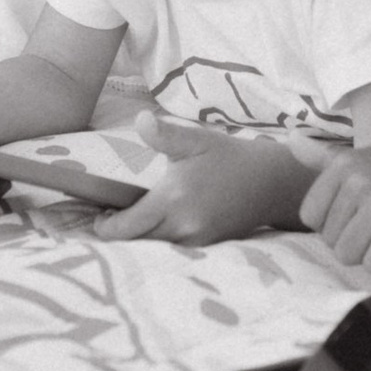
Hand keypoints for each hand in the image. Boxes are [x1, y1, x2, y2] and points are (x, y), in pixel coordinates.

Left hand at [97, 113, 311, 245]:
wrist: (271, 182)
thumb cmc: (230, 158)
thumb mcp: (197, 140)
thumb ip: (165, 134)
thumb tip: (140, 120)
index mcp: (174, 200)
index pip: (128, 226)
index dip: (107, 227)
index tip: (99, 218)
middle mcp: (184, 226)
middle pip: (138, 242)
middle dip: (120, 235)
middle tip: (109, 220)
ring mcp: (197, 241)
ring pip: (156, 249)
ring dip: (140, 240)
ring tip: (130, 224)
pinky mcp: (208, 247)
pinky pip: (175, 251)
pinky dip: (161, 243)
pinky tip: (157, 229)